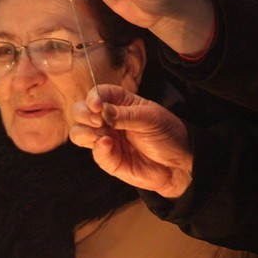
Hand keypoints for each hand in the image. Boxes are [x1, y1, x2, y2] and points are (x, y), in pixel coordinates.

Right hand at [69, 85, 192, 198]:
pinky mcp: (108, 159)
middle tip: (97, 120)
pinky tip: (108, 145)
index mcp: (119, 103)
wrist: (178, 164)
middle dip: (83, 114)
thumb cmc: (167, 134)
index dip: (93, 97)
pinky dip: (98, 148)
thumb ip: (125, 115)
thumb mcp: (150, 118)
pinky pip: (94, 153)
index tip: (96, 105)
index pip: (98, 94)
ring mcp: (106, 139)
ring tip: (100, 133)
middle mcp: (108, 120)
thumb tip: (101, 110)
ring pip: (78, 133)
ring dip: (84, 132)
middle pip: (80, 112)